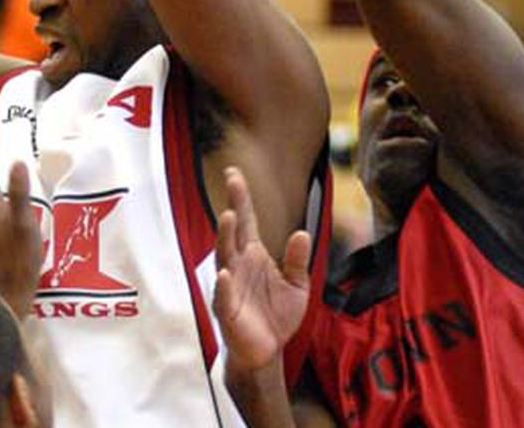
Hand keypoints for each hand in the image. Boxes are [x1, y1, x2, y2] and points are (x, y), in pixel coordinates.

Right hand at [213, 167, 311, 371]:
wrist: (267, 351)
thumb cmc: (277, 315)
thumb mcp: (297, 285)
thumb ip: (297, 260)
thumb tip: (301, 234)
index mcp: (253, 255)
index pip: (247, 221)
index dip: (241, 198)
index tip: (235, 173)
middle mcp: (238, 265)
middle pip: (234, 232)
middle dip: (233, 207)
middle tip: (232, 183)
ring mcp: (230, 285)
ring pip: (225, 257)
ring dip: (225, 238)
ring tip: (229, 217)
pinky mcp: (227, 310)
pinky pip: (223, 295)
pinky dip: (222, 284)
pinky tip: (223, 272)